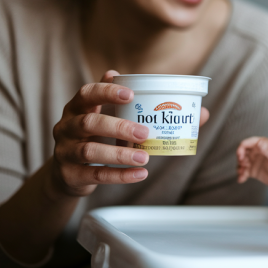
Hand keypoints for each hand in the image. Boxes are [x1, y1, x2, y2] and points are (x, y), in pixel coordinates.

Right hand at [50, 70, 209, 197]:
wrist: (67, 174)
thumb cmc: (98, 139)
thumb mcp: (114, 122)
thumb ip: (146, 112)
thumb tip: (202, 113)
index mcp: (78, 108)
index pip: (86, 93)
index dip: (106, 91)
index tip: (130, 93)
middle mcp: (66, 127)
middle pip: (88, 123)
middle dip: (118, 126)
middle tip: (144, 132)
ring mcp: (65, 152)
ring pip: (89, 151)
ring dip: (119, 154)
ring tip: (144, 158)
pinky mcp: (70, 175)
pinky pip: (95, 175)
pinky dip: (119, 175)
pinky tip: (139, 174)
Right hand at [236, 136, 267, 190]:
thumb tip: (259, 142)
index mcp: (261, 144)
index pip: (247, 143)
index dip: (241, 148)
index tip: (240, 157)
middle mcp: (256, 151)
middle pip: (241, 152)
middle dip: (239, 158)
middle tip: (243, 165)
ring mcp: (254, 161)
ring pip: (241, 162)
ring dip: (239, 167)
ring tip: (242, 174)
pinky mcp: (253, 170)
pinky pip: (243, 172)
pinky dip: (241, 175)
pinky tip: (241, 180)